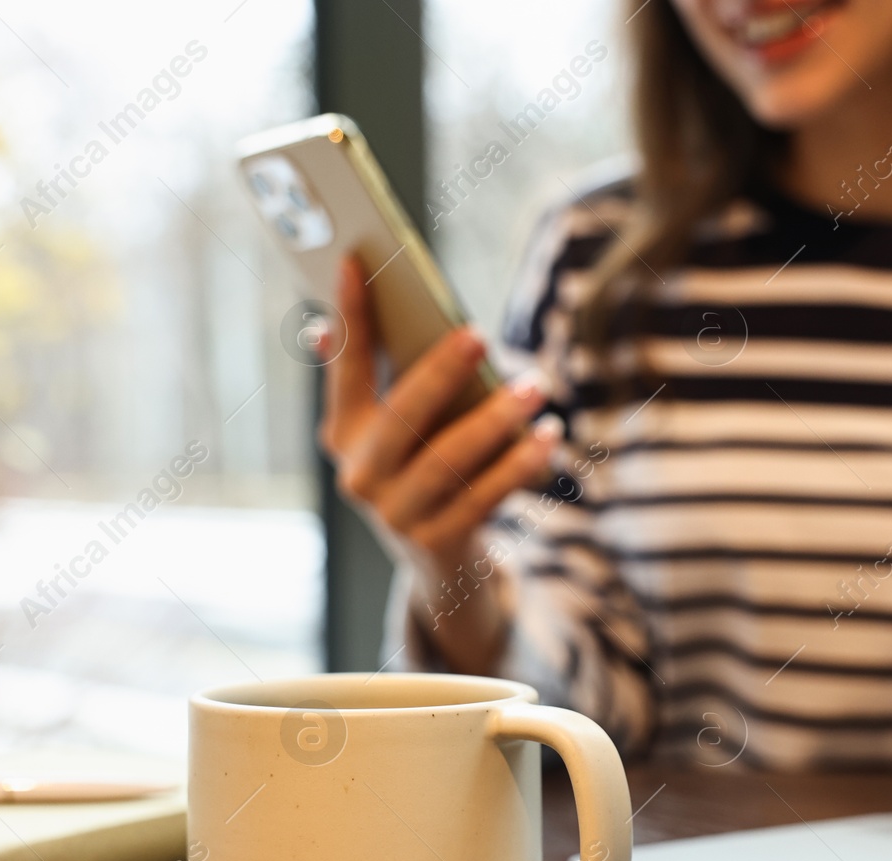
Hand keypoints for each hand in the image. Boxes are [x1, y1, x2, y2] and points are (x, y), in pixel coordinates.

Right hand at [319, 255, 559, 671]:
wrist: (439, 566)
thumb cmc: (425, 472)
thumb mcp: (398, 431)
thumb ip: (388, 377)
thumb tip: (351, 319)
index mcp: (343, 436)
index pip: (345, 368)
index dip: (350, 317)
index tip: (356, 263)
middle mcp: (360, 476)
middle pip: (400, 416)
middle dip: (439, 373)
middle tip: (477, 335)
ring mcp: (396, 514)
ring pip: (448, 460)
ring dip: (496, 420)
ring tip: (537, 386)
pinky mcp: (437, 541)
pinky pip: (485, 495)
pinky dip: (520, 464)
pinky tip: (548, 436)